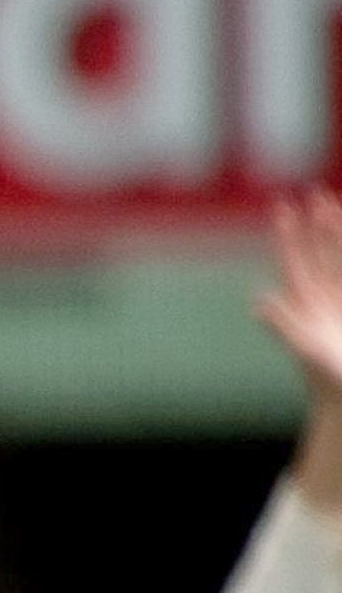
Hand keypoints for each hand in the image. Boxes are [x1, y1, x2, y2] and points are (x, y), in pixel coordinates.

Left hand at [263, 189, 341, 400]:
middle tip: (310, 194)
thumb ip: (283, 325)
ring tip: (329, 207)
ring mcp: (336, 303)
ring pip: (335, 260)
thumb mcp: (304, 350)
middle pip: (316, 253)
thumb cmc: (324, 378)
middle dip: (314, 225)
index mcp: (303, 304)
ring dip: (333, 235)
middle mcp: (318, 300)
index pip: (295, 261)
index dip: (289, 235)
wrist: (341, 397)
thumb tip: (259, 303)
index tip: (284, 208)